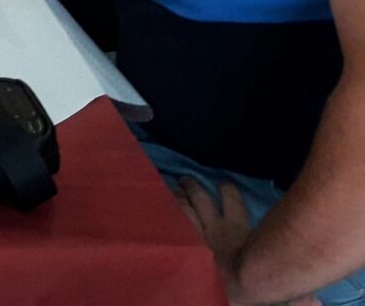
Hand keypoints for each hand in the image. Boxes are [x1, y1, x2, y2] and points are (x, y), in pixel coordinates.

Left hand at [173, 180, 316, 305]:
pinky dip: (164, 209)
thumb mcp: (278, 288)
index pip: (233, 203)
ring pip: (182, 206)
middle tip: (186, 178)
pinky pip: (170, 220)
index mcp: (237, 231)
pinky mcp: (181, 240)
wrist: (230, 282)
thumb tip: (316, 302)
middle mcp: (213, 226)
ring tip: (170, 187)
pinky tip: (157, 203)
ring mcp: (195, 232)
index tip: (224, 182)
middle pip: (201, 199)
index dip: (228, 191)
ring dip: (176, 196)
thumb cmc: (254, 282)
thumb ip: (297, 295)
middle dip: (193, 187)